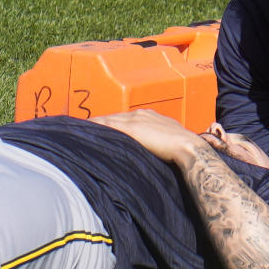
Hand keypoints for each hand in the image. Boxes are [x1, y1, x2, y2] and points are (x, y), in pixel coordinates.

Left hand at [90, 109, 204, 163]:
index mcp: (149, 116)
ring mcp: (136, 120)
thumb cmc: (182, 149)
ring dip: (94, 124)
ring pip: (108, 120)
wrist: (189, 146)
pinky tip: (85, 129)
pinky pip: (108, 125)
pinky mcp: (132, 128)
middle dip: (100, 122)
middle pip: (114, 117)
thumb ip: (157, 144)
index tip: (100, 128)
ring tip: (79, 128)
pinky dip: (96, 126)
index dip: (112, 124)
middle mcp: (141, 114)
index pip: (125, 119)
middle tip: (82, 128)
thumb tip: (153, 154)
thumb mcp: (167, 143)